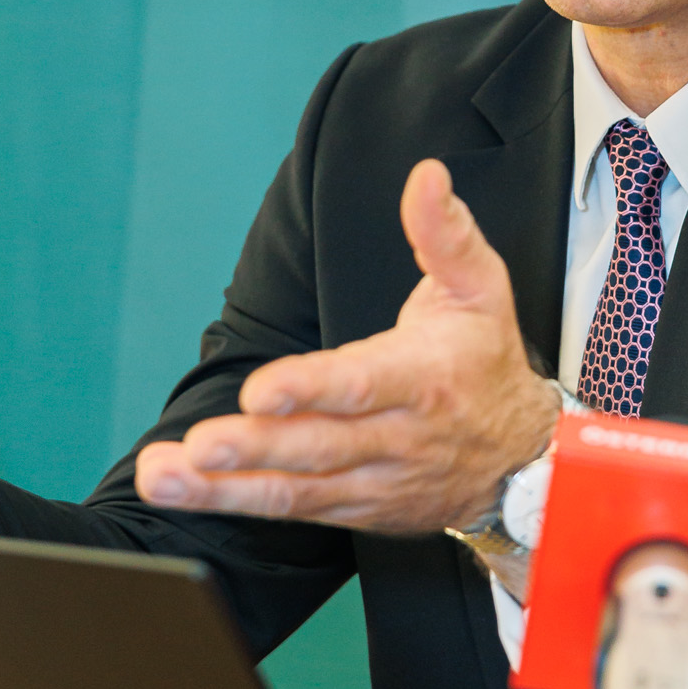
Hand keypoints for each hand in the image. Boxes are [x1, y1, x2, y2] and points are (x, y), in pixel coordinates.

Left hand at [135, 159, 558, 534]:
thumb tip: (426, 177)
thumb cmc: (485, 359)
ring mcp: (374, 481)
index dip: (311, 390)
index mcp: (424, 378)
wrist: (523, 459)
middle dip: (254, 448)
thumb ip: (445, 233)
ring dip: (224, 488)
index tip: (261, 392)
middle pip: (320, 447)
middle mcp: (397, 437)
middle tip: (197, 446)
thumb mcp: (481, 288)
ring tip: (164, 477)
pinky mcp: (354, 509)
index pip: (362, 384)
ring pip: (296, 490)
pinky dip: (237, 504)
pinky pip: (293, 510)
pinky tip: (188, 492)